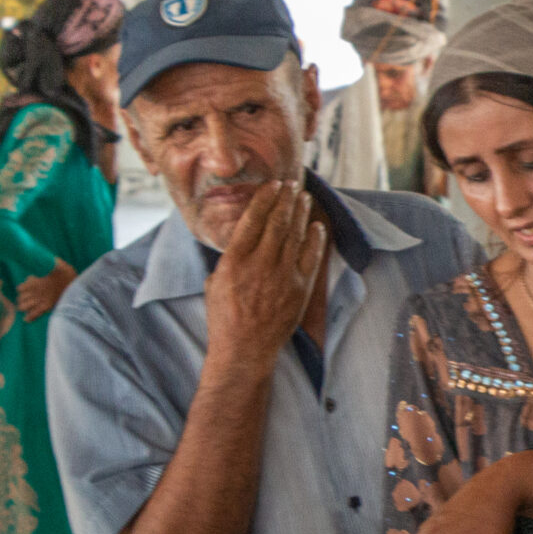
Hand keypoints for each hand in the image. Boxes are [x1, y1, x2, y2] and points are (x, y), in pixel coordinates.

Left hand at [17, 260, 76, 321]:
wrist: (78, 288)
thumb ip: (55, 262)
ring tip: (29, 307)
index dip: (22, 288)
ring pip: (23, 306)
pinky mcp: (47, 307)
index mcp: (37, 282)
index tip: (28, 288)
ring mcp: (41, 300)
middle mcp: (37, 292)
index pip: (20, 288)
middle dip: (22, 299)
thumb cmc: (71, 277)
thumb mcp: (62, 266)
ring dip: (24, 307)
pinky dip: (29, 318)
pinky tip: (27, 319)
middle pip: (20, 298)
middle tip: (28, 299)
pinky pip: (34, 315)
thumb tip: (53, 258)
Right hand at [201, 181, 324, 370]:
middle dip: (286, 198)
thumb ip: (230, 258)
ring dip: (301, 213)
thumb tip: (242, 236)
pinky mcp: (300, 289)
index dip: (265, 198)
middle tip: (292, 183)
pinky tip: (317, 226)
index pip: (253, 219)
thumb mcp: (215, 282)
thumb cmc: (225, 317)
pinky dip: (316, 239)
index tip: (273, 184)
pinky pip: (312, 257)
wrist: (245, 350)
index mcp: (234, 261)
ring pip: (295, 235)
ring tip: (304, 197)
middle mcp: (259, 265)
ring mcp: (283, 276)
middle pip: (277, 222)